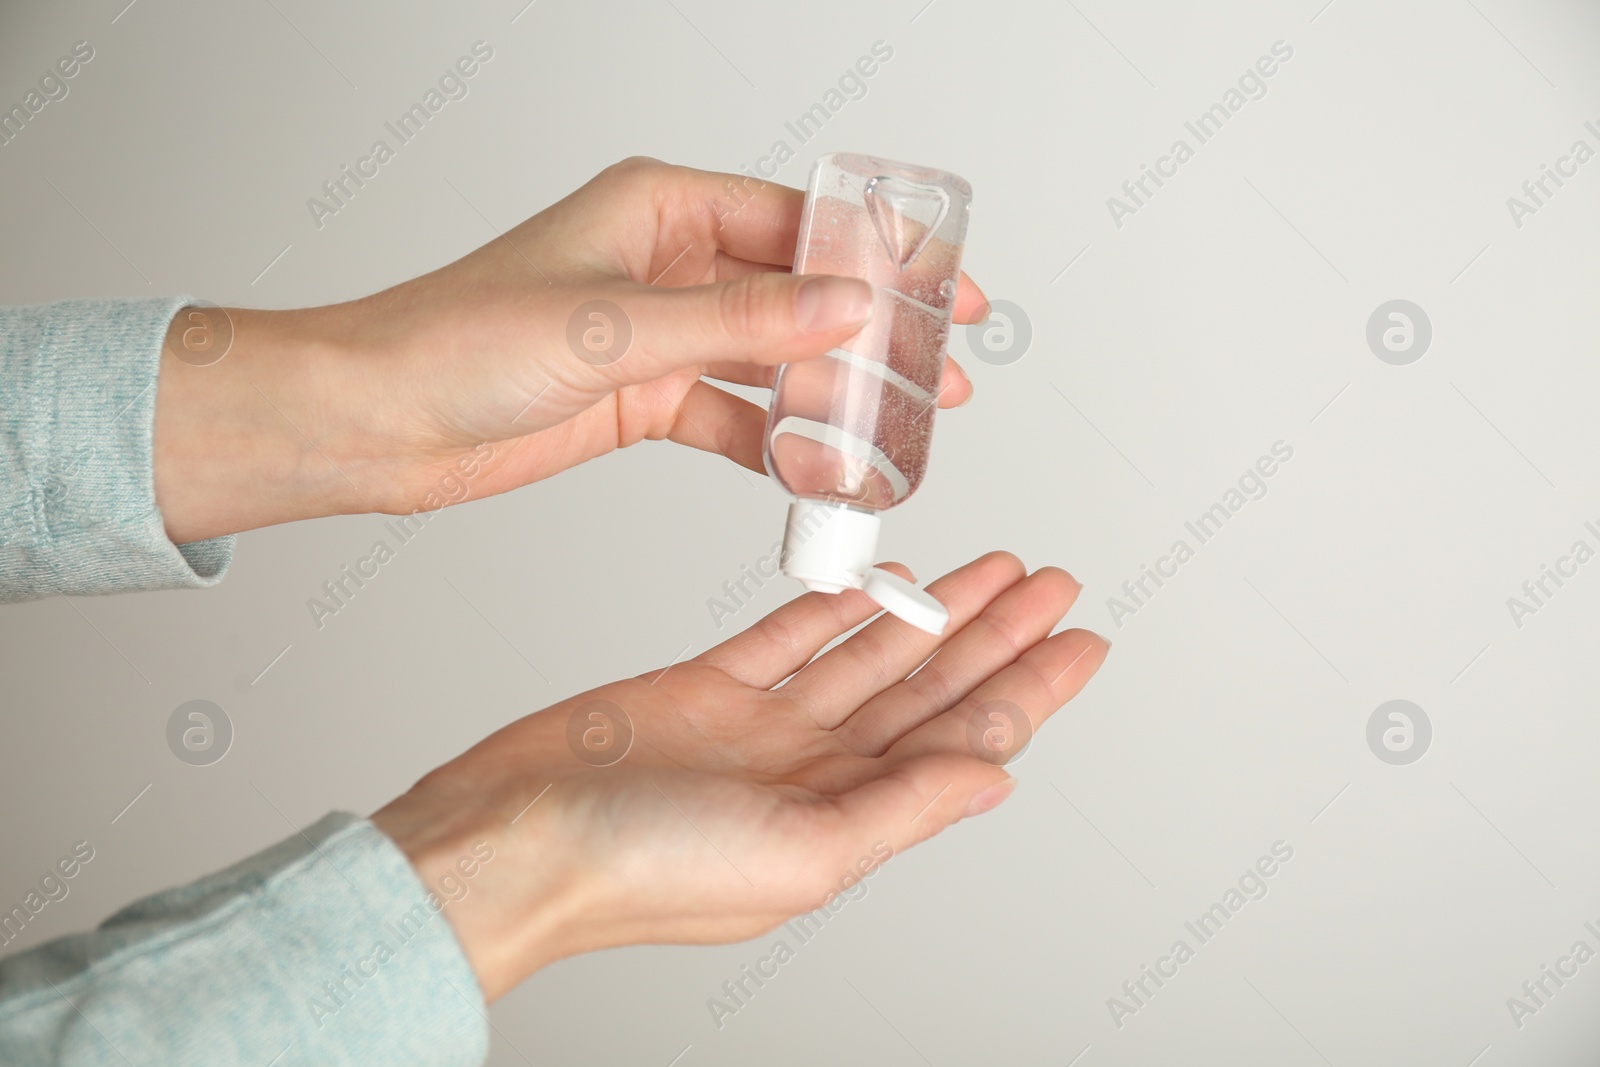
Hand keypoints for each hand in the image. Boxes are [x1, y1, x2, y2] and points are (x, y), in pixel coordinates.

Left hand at [152, 157, 989, 541]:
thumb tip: (844, 308)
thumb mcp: (613, 326)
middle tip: (938, 371)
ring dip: (830, 396)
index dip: (880, 257)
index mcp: (661, 208)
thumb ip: (737, 322)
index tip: (943, 289)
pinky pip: (732, 417)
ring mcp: (658, 335)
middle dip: (869, 334)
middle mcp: (667, 264)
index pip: (798, 221)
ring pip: (771, 361)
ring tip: (897, 428)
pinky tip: (817, 469)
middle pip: (797, 293)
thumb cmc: (456, 341)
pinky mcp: (644, 398)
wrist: (376, 422)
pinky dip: (774, 443)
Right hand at [370, 552, 1108, 1000]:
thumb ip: (903, 807)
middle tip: (1055, 586)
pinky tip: (884, 577)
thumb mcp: (799, 851)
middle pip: (930, 690)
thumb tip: (998, 778)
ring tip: (995, 568)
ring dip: (933, 612)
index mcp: (844, 820)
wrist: (511, 838)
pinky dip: (837, 605)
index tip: (1083, 645)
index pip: (962, 742)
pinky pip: (789, 636)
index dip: (1027, 692)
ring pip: (871, 654)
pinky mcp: (705, 687)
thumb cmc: (638, 868)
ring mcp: (760, 727)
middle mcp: (812, 771)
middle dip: (997, 637)